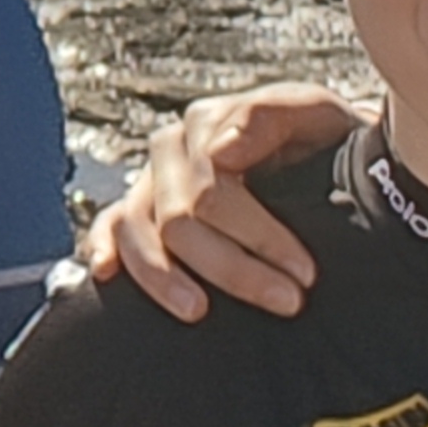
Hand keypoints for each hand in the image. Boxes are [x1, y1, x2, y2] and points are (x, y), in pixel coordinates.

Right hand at [84, 86, 361, 318]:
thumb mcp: (314, 114)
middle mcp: (170, 151)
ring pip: (137, 231)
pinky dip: (102, 249)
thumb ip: (268, 118)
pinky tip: (106, 276)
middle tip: (288, 301)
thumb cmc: (322, 137)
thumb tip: (220, 152)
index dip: (260, 237)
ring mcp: (148, 181)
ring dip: (164, 277)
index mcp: (206, 123)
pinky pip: (108, 227)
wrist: (325, 154)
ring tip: (199, 312)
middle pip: (179, 220)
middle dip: (234, 269)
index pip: (214, 190)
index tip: (305, 273)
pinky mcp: (136, 209)